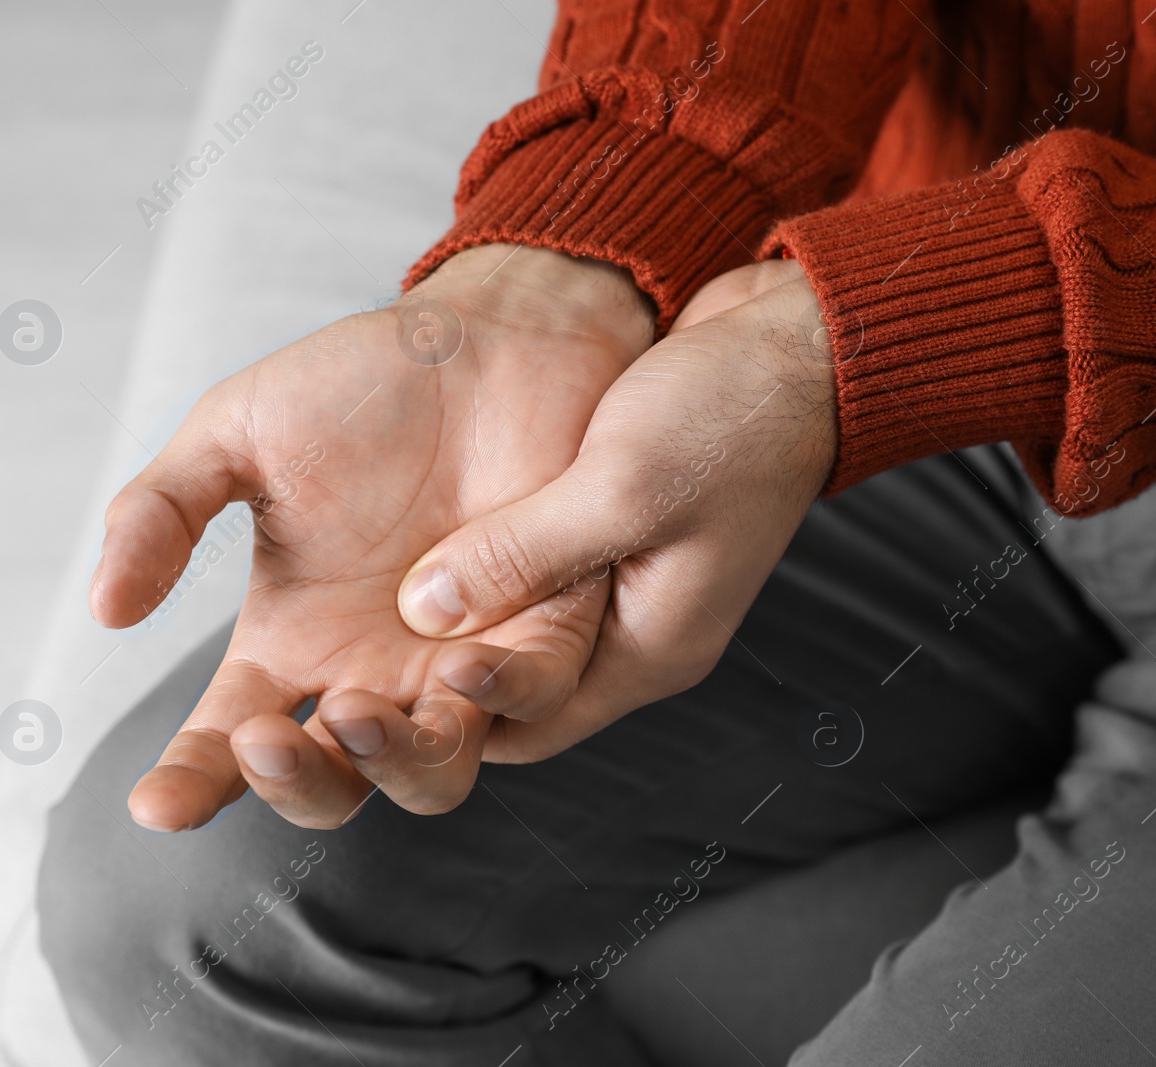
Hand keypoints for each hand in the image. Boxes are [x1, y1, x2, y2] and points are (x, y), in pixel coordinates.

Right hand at [90, 244, 652, 828]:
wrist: (484, 334)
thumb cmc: (358, 385)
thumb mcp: (235, 435)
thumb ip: (162, 512)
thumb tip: (106, 609)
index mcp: (292, 642)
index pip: (227, 745)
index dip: (190, 784)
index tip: (153, 805)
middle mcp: (372, 672)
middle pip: (333, 784)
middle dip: (295, 781)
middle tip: (265, 734)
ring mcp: (458, 662)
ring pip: (432, 772)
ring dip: (393, 759)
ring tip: (356, 703)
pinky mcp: (546, 628)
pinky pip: (530, 696)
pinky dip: (496, 693)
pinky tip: (458, 661)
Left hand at [394, 259, 836, 760]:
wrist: (801, 341)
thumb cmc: (734, 413)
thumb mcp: (622, 485)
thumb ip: (523, 554)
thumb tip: (425, 613)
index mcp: (655, 646)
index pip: (535, 724)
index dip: (453, 718)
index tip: (378, 687)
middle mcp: (640, 631)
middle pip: (518, 686)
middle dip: (442, 679)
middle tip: (354, 659)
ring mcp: (630, 583)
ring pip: (520, 625)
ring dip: (458, 613)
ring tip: (371, 597)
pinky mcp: (617, 532)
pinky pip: (537, 569)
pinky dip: (485, 560)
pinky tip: (427, 531)